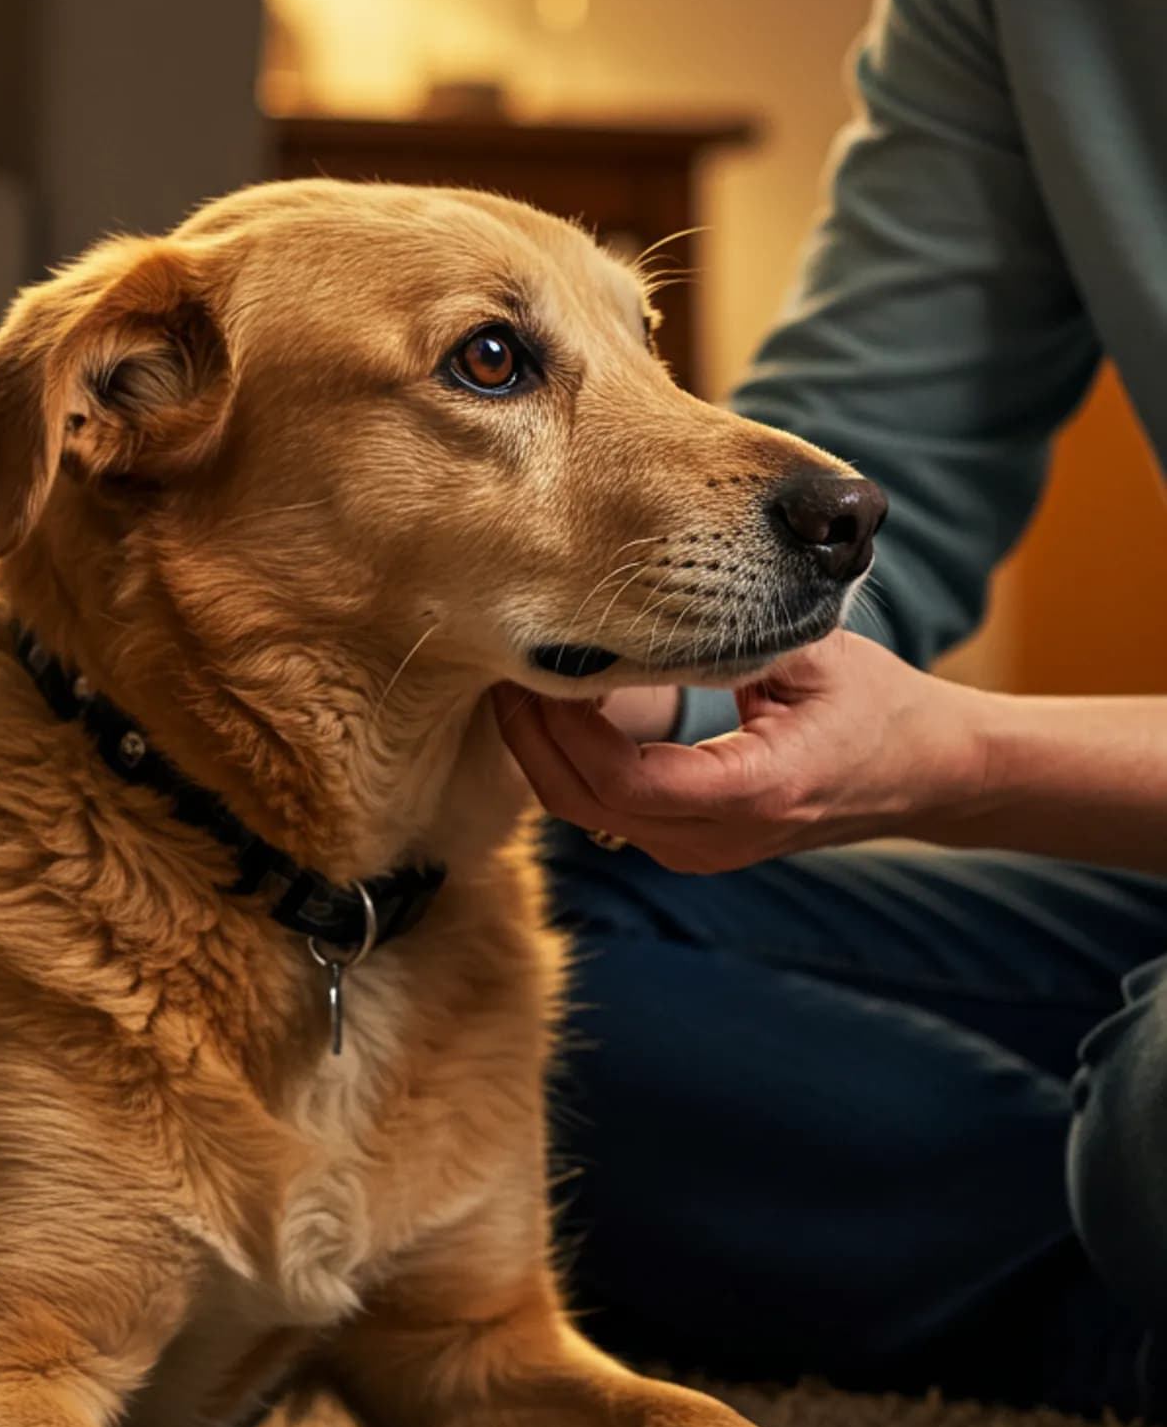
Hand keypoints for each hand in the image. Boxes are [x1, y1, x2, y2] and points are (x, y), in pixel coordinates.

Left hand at [493, 630, 984, 873]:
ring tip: (517, 677)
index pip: (625, 779)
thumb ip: (744, 631)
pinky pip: (607, 809)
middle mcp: (716, 840)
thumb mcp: (818, 657)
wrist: (928, 777)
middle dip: (530, 735)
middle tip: (499, 663)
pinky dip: (572, 760)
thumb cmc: (880, 706)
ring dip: (542, 748)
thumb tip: (672, 574)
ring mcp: (699, 852)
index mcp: (755, 791)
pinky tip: (562, 703)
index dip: (566, 726)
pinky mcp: (690, 845)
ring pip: (585, 812)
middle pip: (583, 802)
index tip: (539, 663)